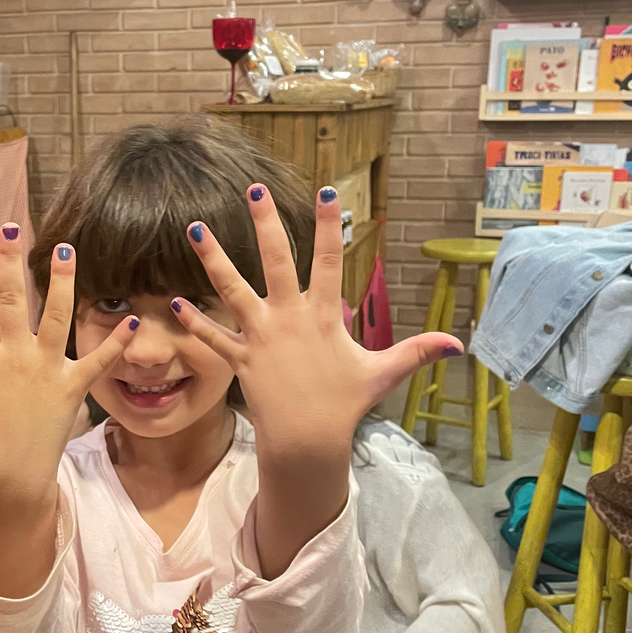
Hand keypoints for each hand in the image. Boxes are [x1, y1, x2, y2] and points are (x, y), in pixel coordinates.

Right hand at [0, 230, 136, 594]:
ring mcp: (47, 371)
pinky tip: (132, 320)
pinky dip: (116, 342)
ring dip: (63, 283)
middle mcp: (16, 358)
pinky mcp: (73, 388)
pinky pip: (98, 362)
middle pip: (12, 301)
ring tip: (67, 250)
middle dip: (10, 262)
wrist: (11, 479)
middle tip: (12, 228)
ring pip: (57, 318)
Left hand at [173, 185, 459, 573]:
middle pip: (275, 261)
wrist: (307, 442)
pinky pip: (213, 337)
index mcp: (323, 316)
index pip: (329, 262)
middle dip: (265, 224)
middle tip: (253, 190)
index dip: (329, 227)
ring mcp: (261, 337)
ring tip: (193, 228)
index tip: (328, 193)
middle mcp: (289, 319)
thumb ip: (416, 352)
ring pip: (232, 289)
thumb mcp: (382, 374)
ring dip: (213, 259)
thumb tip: (459, 346)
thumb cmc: (344, 405)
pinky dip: (195, 320)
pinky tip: (172, 300)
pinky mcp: (240, 358)